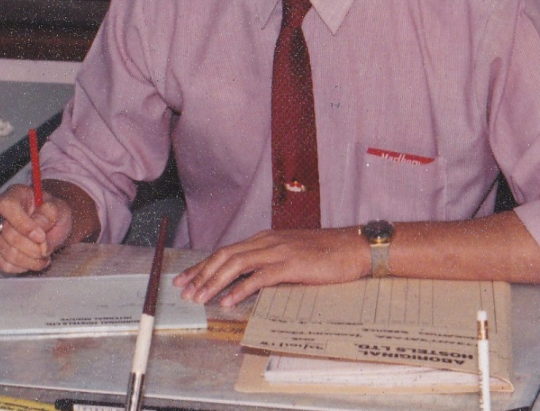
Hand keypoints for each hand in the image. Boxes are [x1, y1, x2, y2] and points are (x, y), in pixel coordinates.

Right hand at [0, 184, 73, 273]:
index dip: (24, 225)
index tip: (41, 237)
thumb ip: (50, 214)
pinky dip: (20, 267)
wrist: (45, 225)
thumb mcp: (59, 208)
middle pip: (6, 233)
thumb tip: (38, 228)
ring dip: (28, 260)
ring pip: (5, 252)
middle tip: (46, 251)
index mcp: (13, 194)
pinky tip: (31, 262)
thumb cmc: (50, 214)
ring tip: (43, 258)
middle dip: (31, 247)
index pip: (9, 207)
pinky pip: (1, 264)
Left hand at [172, 228, 369, 306]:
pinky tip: (228, 301)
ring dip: (214, 282)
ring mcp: (278, 251)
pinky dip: (240, 289)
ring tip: (199, 298)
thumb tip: (252, 280)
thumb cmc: (328, 253)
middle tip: (184, 291)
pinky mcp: (291, 265)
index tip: (186, 279)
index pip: (227, 251)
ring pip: (236, 265)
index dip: (204, 265)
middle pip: (225, 256)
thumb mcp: (293, 255)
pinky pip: (259, 277)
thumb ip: (272, 263)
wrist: (355, 247)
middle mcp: (267, 241)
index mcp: (266, 238)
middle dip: (201, 274)